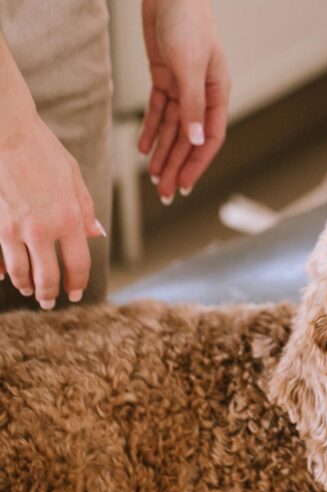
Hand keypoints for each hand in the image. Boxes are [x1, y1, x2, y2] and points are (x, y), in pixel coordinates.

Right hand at [0, 109, 105, 308]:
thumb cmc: (42, 150)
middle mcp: (41, 230)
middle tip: (51, 303)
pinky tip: (1, 276)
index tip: (76, 293)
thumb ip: (85, 210)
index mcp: (68, 220)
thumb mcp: (74, 177)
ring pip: (19, 271)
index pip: (77, 264)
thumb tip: (96, 235)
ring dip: (25, 285)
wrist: (4, 132)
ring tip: (29, 291)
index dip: (77, 283)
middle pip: (47, 276)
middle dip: (50, 294)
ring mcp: (11, 229)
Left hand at [138, 0, 229, 203]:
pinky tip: (144, 149)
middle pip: (189, 139)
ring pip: (173, 129)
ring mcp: (183, 87)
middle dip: (177, 166)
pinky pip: (159, 111)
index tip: (185, 185)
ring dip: (163, 153)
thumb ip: (192, 104)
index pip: (209, 138)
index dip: (197, 164)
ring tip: (154, 178)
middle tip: (166, 192)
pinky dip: (152, 130)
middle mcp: (202, 95)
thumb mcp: (190, 65)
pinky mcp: (165, 77)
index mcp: (217, 94)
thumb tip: (194, 140)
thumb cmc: (188, 23)